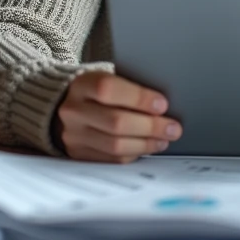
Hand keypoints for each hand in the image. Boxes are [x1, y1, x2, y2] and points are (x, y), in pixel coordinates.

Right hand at [55, 71, 181, 162]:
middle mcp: (73, 111)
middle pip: (116, 122)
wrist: (65, 108)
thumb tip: (162, 106)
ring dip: (146, 143)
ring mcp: (74, 135)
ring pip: (115, 145)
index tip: (162, 104)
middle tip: (173, 128)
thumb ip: (129, 88)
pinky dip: (134, 153)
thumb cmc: (97, 92)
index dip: (139, 98)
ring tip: (164, 139)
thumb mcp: (107, 79)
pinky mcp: (79, 154)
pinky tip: (148, 147)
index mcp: (81, 85)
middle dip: (150, 126)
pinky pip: (112, 159)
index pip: (108, 89)